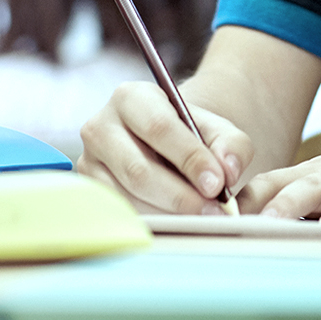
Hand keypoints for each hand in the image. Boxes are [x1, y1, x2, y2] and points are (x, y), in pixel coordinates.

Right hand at [77, 81, 252, 213]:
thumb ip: (231, 145)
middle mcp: (100, 127)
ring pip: (128, 199)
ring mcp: (89, 163)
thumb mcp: (217, 129)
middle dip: (180, 196)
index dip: (190, 158)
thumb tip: (228, 171)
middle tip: (213, 211)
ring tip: (201, 218)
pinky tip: (178, 223)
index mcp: (131, 97)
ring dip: (168, 214)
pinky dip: (153, 223)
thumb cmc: (190, 135)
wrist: (165, 145)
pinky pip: (120, 215)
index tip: (218, 184)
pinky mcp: (90, 193)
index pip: (159, 128)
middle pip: (138, 170)